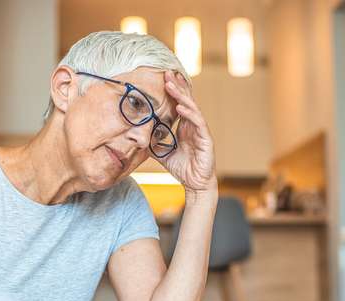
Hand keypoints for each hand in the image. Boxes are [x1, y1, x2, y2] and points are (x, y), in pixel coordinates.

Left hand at [158, 71, 216, 194]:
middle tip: (167, 73)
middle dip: (177, 86)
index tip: (163, 78)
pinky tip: (180, 107)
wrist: (195, 184)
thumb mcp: (162, 153)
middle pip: (186, 101)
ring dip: (181, 95)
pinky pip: (198, 122)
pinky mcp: (206, 139)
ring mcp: (200, 131)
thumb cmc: (183, 168)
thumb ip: (153, 143)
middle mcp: (194, 125)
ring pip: (191, 108)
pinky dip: (189, 113)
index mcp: (185, 127)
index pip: (179, 104)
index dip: (173, 91)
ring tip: (171, 85)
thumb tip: (138, 137)